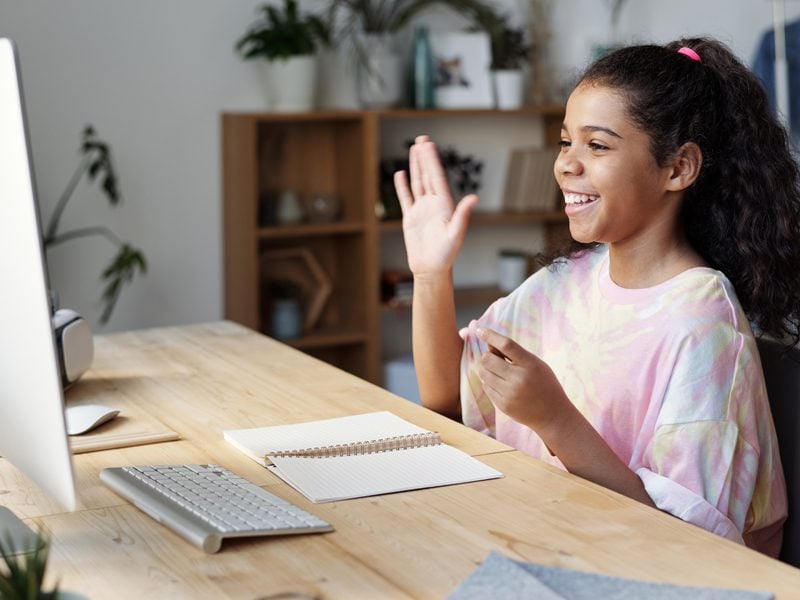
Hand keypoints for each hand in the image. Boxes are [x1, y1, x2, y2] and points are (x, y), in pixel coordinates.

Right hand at [393, 135, 477, 275]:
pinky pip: (406, 198)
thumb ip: (463, 215)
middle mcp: (434, 204)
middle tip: (422, 139)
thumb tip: (474, 197)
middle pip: (428, 175)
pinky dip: (402, 186)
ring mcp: (422, 210)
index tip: (428, 145)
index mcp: (445, 205)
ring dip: (416, 166)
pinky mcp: (411, 218)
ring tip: (414, 149)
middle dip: (425, 158)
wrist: (431, 269)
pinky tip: (401, 173)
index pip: (437, 178)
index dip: (433, 161)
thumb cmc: (446, 254)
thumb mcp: (456, 234)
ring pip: (418, 183)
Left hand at [476, 328, 571, 434]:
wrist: (552, 414)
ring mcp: (510, 393)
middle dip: (488, 357)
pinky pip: (486, 387)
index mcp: (530, 364)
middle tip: (496, 360)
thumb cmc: (544, 384)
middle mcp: (519, 378)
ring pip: (483, 373)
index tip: (480, 330)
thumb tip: (489, 345)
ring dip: (488, 370)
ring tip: (502, 374)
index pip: (507, 345)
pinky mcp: (503, 405)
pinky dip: (491, 383)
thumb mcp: (536, 364)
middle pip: (487, 359)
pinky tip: (503, 387)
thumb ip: (514, 354)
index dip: (491, 335)